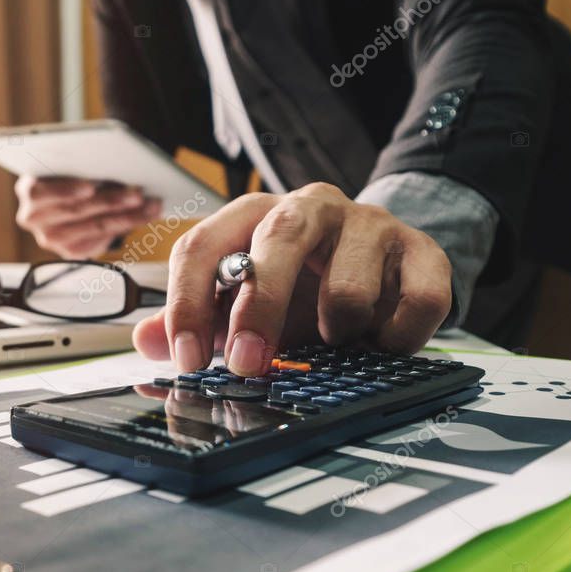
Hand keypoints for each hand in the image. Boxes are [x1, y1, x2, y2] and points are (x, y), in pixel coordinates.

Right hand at [15, 175, 161, 257]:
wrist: (66, 195)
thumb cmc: (70, 172)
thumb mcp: (69, 164)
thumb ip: (82, 164)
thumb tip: (115, 164)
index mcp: (28, 190)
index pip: (40, 192)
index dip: (65, 190)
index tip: (90, 187)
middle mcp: (33, 218)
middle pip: (75, 212)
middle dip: (110, 201)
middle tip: (137, 193)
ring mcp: (51, 238)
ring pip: (94, 227)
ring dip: (127, 216)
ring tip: (151, 205)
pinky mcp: (70, 251)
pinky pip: (102, 239)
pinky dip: (127, 225)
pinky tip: (146, 214)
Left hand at [133, 182, 451, 374]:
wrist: (385, 259)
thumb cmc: (303, 283)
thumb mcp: (244, 300)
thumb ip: (197, 317)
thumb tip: (147, 341)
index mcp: (254, 216)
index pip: (203, 246)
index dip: (187, 305)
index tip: (187, 361)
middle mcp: (311, 207)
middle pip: (278, 239)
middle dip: (259, 309)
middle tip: (248, 364)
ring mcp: (370, 224)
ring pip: (349, 288)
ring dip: (338, 332)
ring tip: (335, 340)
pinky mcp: (423, 250)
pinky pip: (417, 304)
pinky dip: (395, 339)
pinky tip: (380, 341)